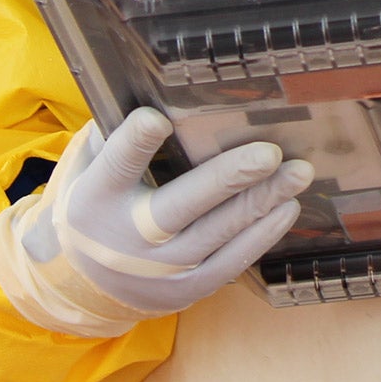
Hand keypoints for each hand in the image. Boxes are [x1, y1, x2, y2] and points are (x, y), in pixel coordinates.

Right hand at [0, 108, 312, 333]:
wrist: (82, 284)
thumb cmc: (98, 204)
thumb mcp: (88, 168)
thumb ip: (115, 135)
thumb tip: (159, 92)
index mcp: (96, 198)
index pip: (117, 165)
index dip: (134, 143)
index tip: (156, 119)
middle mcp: (128, 238)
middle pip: (180, 206)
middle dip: (227, 179)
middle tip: (269, 154)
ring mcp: (160, 270)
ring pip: (216, 234)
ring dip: (261, 202)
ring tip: (298, 173)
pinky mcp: (186, 288)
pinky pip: (230, 263)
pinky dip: (261, 236)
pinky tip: (287, 207)